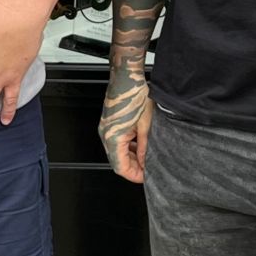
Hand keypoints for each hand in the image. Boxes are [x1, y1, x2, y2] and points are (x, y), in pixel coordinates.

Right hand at [98, 62, 154, 182]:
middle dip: (134, 167)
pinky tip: (140, 145)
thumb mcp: (146, 126)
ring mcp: (106, 129)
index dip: (135, 175)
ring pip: (117, 152)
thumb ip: (146, 147)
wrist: (126, 78)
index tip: (147, 177)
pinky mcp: (109, 124)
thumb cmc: (134, 96)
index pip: (121, 168)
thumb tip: (147, 162)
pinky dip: (128, 147)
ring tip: (148, 156)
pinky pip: (117, 142)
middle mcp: (106, 136)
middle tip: (150, 168)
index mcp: (113, 139)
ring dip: (132, 157)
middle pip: (118, 162)